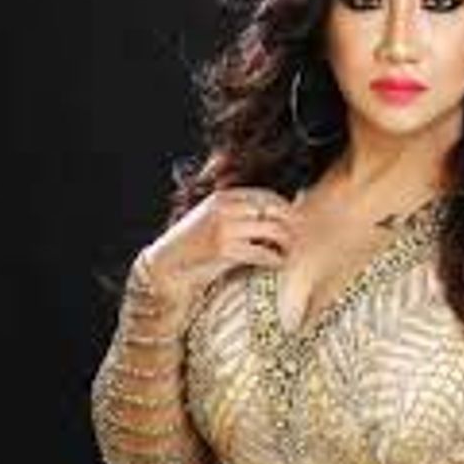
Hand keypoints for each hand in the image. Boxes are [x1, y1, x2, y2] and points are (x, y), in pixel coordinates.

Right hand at [138, 186, 300, 299]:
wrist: (166, 267)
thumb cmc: (193, 246)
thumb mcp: (211, 218)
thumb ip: (236, 212)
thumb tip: (272, 214)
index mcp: (223, 197)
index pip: (267, 196)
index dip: (285, 208)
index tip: (293, 220)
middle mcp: (225, 208)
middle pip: (276, 210)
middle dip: (292, 224)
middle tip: (297, 237)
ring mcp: (225, 228)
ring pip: (275, 230)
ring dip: (287, 242)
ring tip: (287, 251)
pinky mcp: (225, 250)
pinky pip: (264, 252)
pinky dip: (276, 259)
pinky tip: (277, 263)